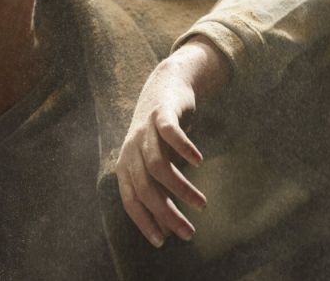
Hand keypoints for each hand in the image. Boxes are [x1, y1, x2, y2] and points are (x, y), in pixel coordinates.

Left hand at [116, 36, 230, 247]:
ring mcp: (145, 131)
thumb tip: (168, 231)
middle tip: (189, 233)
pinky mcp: (161, 114)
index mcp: (127, 164)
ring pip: (157, 165)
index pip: (130, 199)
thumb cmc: (162, 134)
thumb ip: (160, 193)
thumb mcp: (158, 164)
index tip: (162, 242)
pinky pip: (170, 133)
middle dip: (166, 213)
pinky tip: (198, 162)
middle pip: (144, 188)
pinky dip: (183, 148)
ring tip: (202, 205)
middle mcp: (131, 149)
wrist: (166, 86)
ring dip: (179, 188)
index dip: (144, 221)